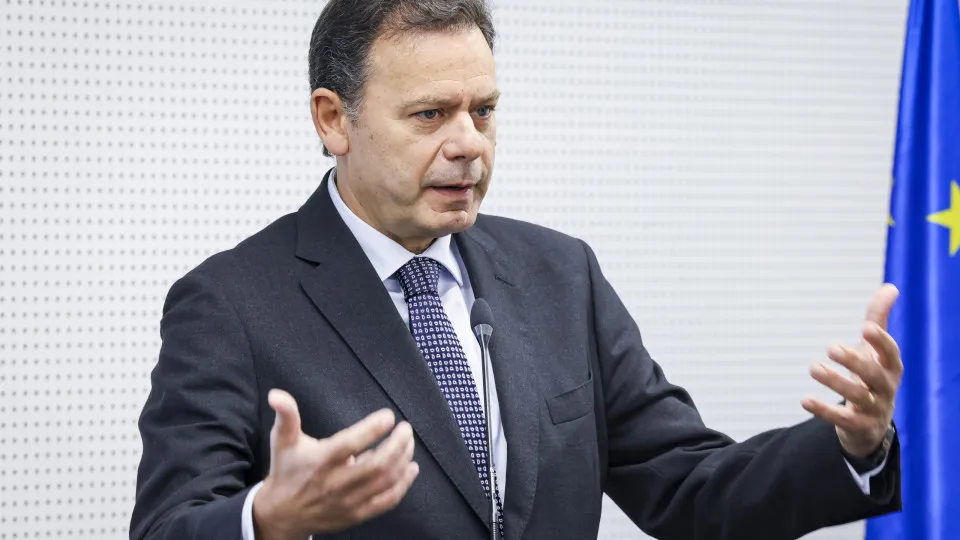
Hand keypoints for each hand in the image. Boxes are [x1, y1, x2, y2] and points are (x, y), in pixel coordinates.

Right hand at [253, 389, 419, 539]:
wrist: (282, 513)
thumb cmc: (287, 470)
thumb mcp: (283, 441)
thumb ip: (286, 415)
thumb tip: (277, 395)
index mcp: (321, 461)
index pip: (351, 443)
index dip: (373, 429)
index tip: (388, 416)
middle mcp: (336, 482)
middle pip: (377, 465)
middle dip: (397, 445)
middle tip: (406, 429)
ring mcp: (348, 501)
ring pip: (385, 482)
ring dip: (403, 461)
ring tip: (409, 443)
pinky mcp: (356, 514)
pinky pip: (386, 502)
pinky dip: (403, 485)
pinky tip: (411, 468)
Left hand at [801, 283, 902, 457]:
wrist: (871, 424)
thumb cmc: (871, 377)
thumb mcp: (874, 350)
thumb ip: (878, 320)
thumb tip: (890, 287)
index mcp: (891, 368)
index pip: (891, 354)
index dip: (881, 341)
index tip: (865, 327)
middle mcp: (886, 388)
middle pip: (874, 375)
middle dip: (855, 361)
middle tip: (831, 347)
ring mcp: (874, 409)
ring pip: (857, 396)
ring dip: (835, 381)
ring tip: (813, 367)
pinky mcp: (858, 426)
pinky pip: (842, 419)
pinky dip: (823, 410)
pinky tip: (804, 400)